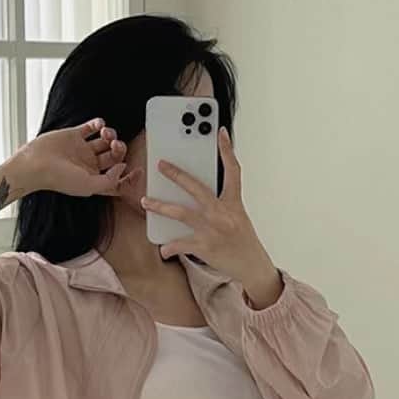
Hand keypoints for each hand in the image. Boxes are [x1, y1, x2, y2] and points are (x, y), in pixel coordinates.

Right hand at [12, 117, 127, 197]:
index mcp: (95, 179)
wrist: (36, 164)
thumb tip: (123, 167)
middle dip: (119, 150)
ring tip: (106, 133)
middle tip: (115, 145)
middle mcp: (90, 164)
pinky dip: (98, 123)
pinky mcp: (74, 135)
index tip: (139, 169)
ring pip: (105, 140)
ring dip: (110, 135)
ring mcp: (82, 149)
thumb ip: (110, 180)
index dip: (130, 177)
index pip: (117, 180)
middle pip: (114, 156)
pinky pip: (91, 127)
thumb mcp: (89, 185)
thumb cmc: (59, 179)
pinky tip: (98, 125)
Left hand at [140, 128, 281, 304]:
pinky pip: (179, 244)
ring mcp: (212, 230)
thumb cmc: (242, 240)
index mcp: (233, 203)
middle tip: (161, 164)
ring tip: (146, 202)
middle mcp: (222, 213)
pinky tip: (163, 248)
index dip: (227, 150)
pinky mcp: (204, 247)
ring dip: (160, 206)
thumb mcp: (237, 216)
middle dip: (176, 175)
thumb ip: (220, 203)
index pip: (233, 171)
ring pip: (180, 213)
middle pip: (196, 188)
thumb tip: (195, 192)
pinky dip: (168, 247)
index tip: (220, 133)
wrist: (252, 266)